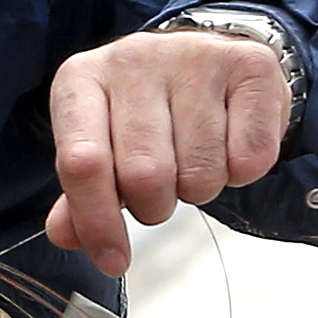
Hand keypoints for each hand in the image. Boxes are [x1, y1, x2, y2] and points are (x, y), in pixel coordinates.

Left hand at [40, 28, 291, 279]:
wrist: (207, 59)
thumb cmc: (145, 113)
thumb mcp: (102, 143)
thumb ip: (83, 193)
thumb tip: (67, 235)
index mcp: (82, 79)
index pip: (81, 161)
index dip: (97, 220)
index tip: (113, 261)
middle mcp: (132, 59)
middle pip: (144, 175)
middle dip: (156, 206)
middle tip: (161, 191)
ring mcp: (193, 56)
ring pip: (200, 172)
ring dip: (200, 189)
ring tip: (194, 161)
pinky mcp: (249, 65)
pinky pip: (250, 159)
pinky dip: (241, 173)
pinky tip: (228, 146)